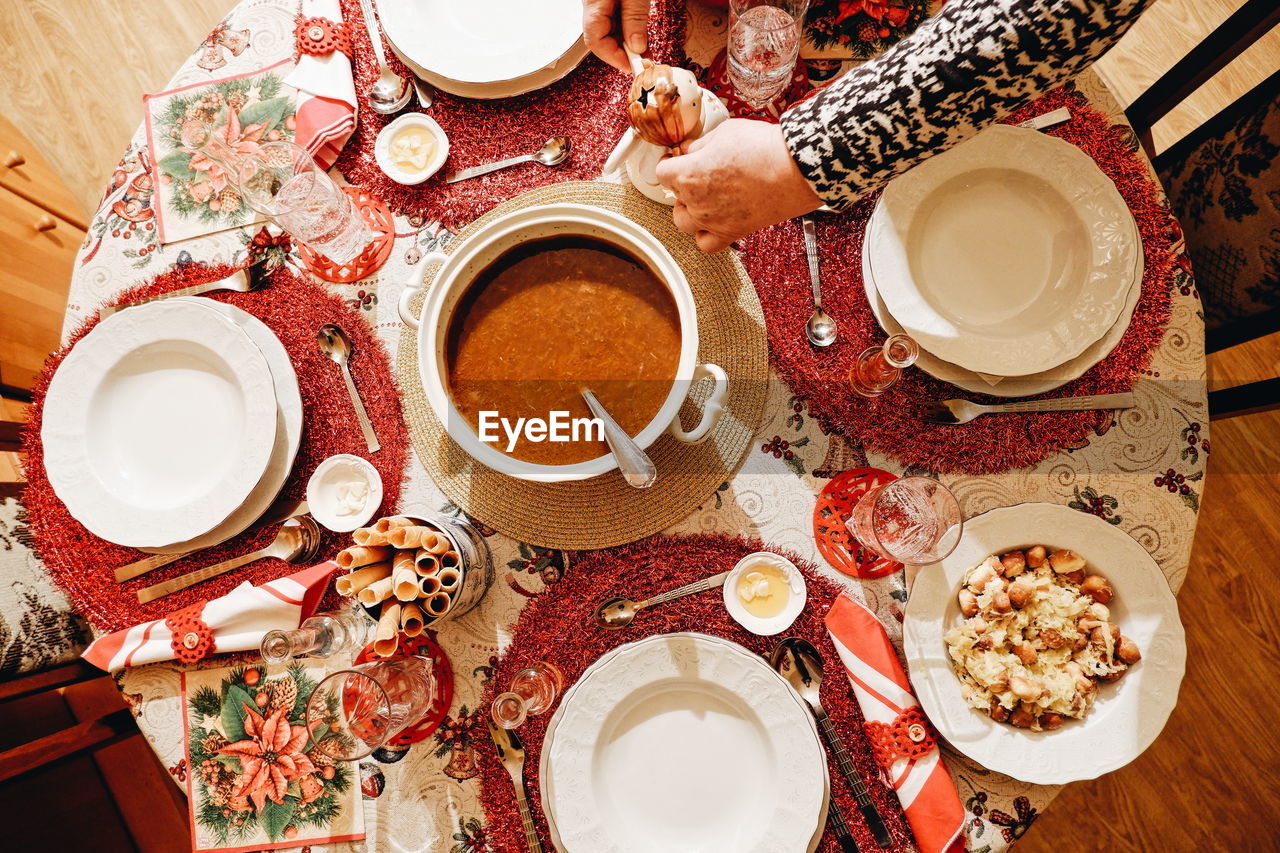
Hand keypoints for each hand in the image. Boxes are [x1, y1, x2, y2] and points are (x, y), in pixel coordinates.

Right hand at [583, 0, 650, 72]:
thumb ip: (635, 20)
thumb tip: (637, 47)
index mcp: (593, 4)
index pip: (595, 41)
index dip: (614, 58)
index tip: (632, 65)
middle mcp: (592, 5)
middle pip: (602, 39)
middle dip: (623, 53)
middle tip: (642, 62)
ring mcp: (599, 3)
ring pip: (609, 32)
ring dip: (627, 44)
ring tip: (645, 52)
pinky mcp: (609, 1)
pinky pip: (615, 21)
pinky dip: (628, 31)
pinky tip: (640, 37)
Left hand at [655, 118, 822, 252]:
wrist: (796, 170)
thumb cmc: (763, 148)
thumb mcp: (725, 132)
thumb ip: (701, 144)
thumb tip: (692, 150)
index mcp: (688, 174)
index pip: (662, 172)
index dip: (669, 163)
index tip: (676, 160)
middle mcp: (696, 202)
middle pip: (674, 196)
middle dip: (682, 185)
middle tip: (698, 174)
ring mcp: (712, 221)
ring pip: (684, 223)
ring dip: (688, 211)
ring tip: (703, 199)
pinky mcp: (731, 233)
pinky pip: (706, 244)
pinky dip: (705, 235)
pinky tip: (713, 221)